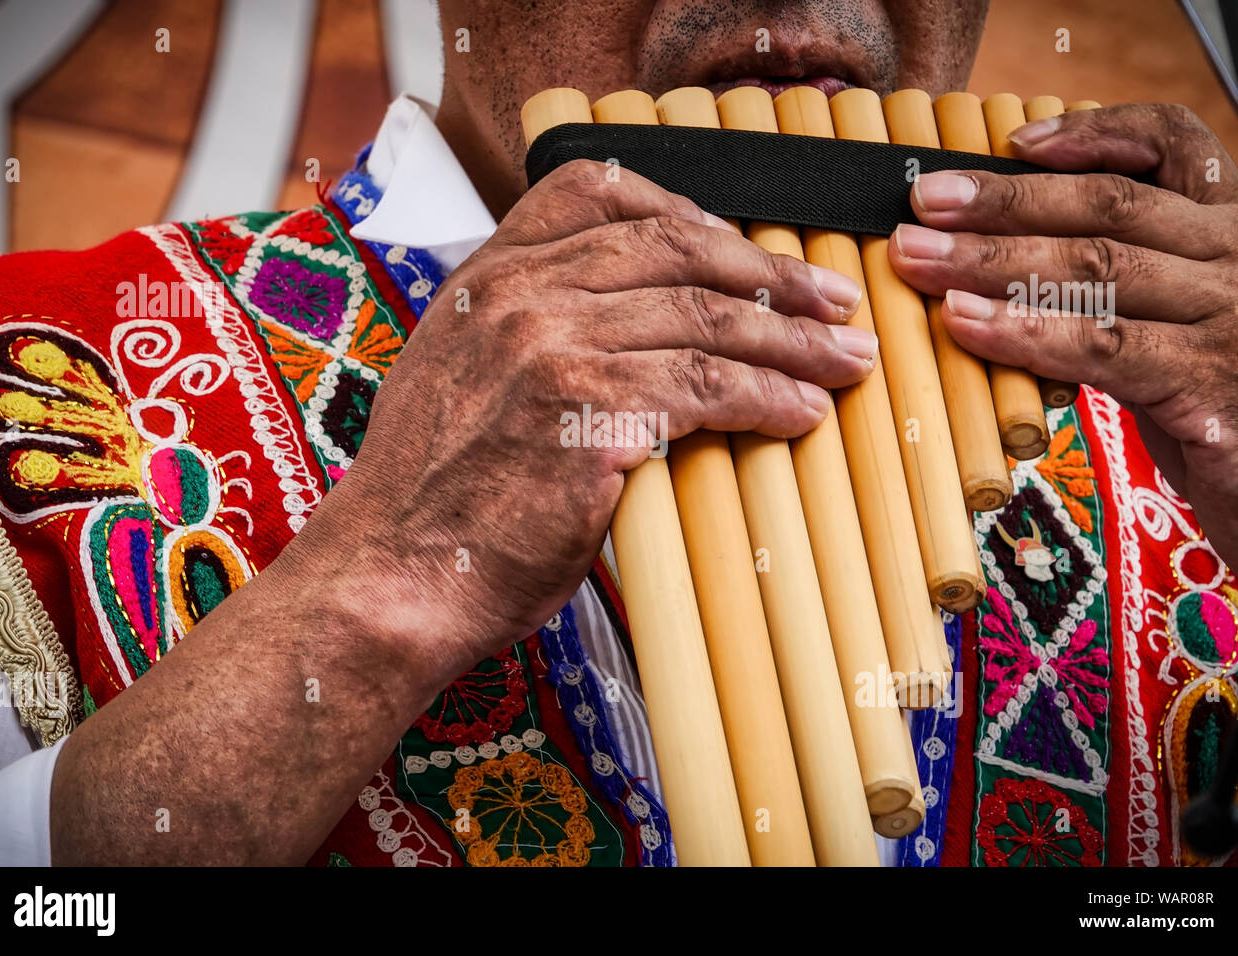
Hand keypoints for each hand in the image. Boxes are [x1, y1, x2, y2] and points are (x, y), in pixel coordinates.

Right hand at [330, 159, 873, 675]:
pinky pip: (708, 387)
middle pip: (675, 248)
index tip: (742, 244)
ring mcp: (552, 349)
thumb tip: (630, 333)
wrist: (393, 575)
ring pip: (706, 318)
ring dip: (792, 340)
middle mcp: (521, 296)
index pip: (596, 189)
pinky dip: (768, 398)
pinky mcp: (588, 415)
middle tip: (832, 300)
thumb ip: (531, 333)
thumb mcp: (462, 379)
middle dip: (771, 272)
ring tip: (844, 361)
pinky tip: (801, 415)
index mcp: (489, 277)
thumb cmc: (435, 497)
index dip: (687, 209)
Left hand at [887, 103, 1237, 586]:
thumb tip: (998, 266)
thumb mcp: (1181, 329)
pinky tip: (965, 322)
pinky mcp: (1210, 387)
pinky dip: (1024, 331)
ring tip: (918, 258)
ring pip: (1097, 269)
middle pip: (1108, 207)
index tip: (1013, 141)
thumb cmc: (1229, 408)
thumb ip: (1117, 289)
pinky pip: (1101, 346)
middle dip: (1006, 201)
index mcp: (1233, 230)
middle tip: (922, 204)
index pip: (1173, 145)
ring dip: (994, 261)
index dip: (1091, 134)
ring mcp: (1231, 320)